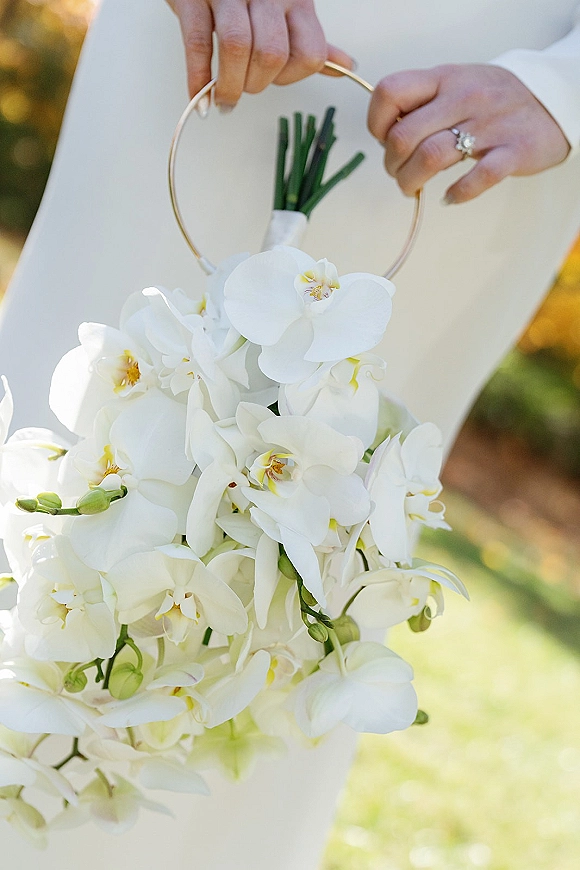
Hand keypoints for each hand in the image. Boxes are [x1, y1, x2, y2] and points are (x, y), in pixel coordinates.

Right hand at [167, 0, 354, 108]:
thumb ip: (308, 39)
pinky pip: (198, 42)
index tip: (273, 82)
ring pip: (238, 47)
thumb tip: (345, 66)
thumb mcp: (284, 11)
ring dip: (230, 85)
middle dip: (256, 84)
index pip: (310, 54)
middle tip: (242, 89)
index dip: (292, 78)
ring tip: (223, 98)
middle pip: (272, 54)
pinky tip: (199, 95)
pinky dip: (198, 77)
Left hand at [367, 64, 569, 202]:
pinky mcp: (511, 152)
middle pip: (404, 136)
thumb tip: (386, 136)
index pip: (391, 91)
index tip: (383, 140)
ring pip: (431, 157)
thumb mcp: (456, 85)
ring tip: (414, 187)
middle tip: (399, 173)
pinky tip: (450, 197)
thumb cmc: (492, 100)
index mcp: (444, 78)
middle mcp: (464, 98)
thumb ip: (422, 103)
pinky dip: (457, 194)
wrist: (552, 103)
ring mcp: (488, 125)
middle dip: (392, 164)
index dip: (376, 122)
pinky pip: (476, 179)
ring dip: (412, 181)